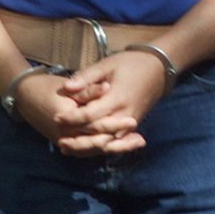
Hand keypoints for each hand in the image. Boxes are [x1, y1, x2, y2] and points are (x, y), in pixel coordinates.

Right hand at [5, 69, 133, 156]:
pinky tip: (115, 146)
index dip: (115, 124)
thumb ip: (88, 89)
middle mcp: (66, 135)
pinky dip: (101, 149)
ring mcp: (65, 142)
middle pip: (98, 143)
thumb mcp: (68, 86)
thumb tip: (107, 88)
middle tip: (140, 141)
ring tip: (134, 144)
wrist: (24, 96)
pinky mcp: (65, 143)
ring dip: (114, 148)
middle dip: (120, 143)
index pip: (96, 126)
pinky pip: (86, 151)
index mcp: (68, 119)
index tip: (133, 121)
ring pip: (93, 150)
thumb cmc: (47, 87)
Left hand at [51, 51, 173, 155]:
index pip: (90, 115)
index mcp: (116, 98)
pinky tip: (88, 149)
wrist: (158, 69)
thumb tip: (67, 88)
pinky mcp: (132, 125)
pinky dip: (102, 147)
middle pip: (99, 135)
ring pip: (108, 143)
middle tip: (59, 142)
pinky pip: (116, 142)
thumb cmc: (130, 63)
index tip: (56, 118)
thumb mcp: (107, 65)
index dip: (72, 118)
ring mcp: (130, 123)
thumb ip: (87, 78)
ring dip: (88, 148)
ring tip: (69, 149)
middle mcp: (124, 115)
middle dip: (79, 141)